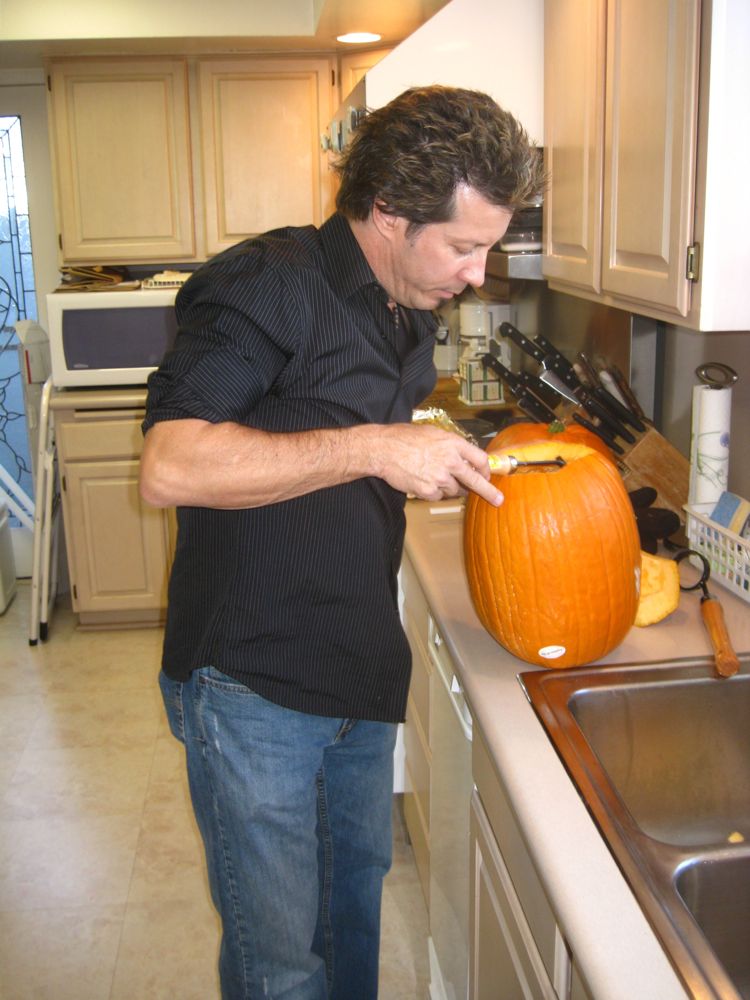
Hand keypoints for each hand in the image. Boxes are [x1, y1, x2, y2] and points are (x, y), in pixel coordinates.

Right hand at [361, 423, 503, 505]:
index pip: (479, 459)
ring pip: (454, 490)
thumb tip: (464, 459)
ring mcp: (440, 478)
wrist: (383, 450)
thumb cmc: (404, 438)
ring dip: (448, 487)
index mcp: (453, 444)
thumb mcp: (433, 434)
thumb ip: (451, 446)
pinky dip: (433, 492)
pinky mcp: (429, 491)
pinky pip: (438, 496)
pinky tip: (422, 481)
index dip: (485, 469)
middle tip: (498, 500)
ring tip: (432, 476)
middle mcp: (450, 461)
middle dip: (489, 492)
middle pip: (476, 481)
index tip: (487, 475)